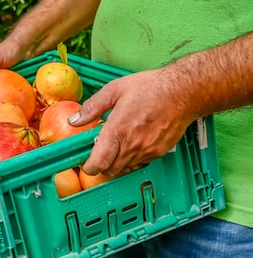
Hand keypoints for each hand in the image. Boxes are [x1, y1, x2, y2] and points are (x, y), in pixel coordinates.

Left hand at [67, 69, 194, 176]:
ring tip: (117, 144)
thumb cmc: (149, 87)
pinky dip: (132, 158)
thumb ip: (92, 107)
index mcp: (118, 130)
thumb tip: (74, 120)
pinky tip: (132, 142)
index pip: (99, 162)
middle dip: (101, 165)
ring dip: (117, 162)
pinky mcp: (159, 152)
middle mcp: (132, 145)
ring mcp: (147, 150)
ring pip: (125, 168)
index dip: (89, 167)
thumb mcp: (114, 90)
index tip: (85, 162)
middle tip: (99, 151)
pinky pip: (140, 162)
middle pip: (110, 170)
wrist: (183, 91)